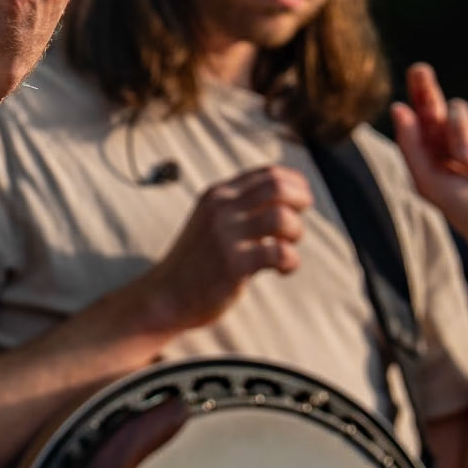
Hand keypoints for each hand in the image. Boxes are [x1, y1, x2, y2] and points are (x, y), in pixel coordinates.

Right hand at [138, 166, 312, 332]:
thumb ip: (237, 207)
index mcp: (217, 194)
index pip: (266, 173)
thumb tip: (284, 198)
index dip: (294, 184)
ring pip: (282, 217)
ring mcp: (226, 235)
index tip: (301, 201)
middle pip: (277, 187)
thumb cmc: (195, 261)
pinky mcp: (234, 264)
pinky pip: (280, 253)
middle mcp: (221, 208)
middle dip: (301, 201)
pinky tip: (282, 270)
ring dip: (296, 232)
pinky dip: (291, 261)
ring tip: (287, 247)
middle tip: (298, 222)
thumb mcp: (210, 221)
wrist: (165, 295)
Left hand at [390, 62, 467, 253]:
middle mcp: (461, 127)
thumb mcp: (430, 182)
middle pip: (456, 106)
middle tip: (467, 160)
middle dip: (461, 132)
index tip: (420, 70)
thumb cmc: (465, 207)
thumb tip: (399, 108)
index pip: (426, 101)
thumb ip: (411, 146)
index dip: (423, 83)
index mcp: (435, 136)